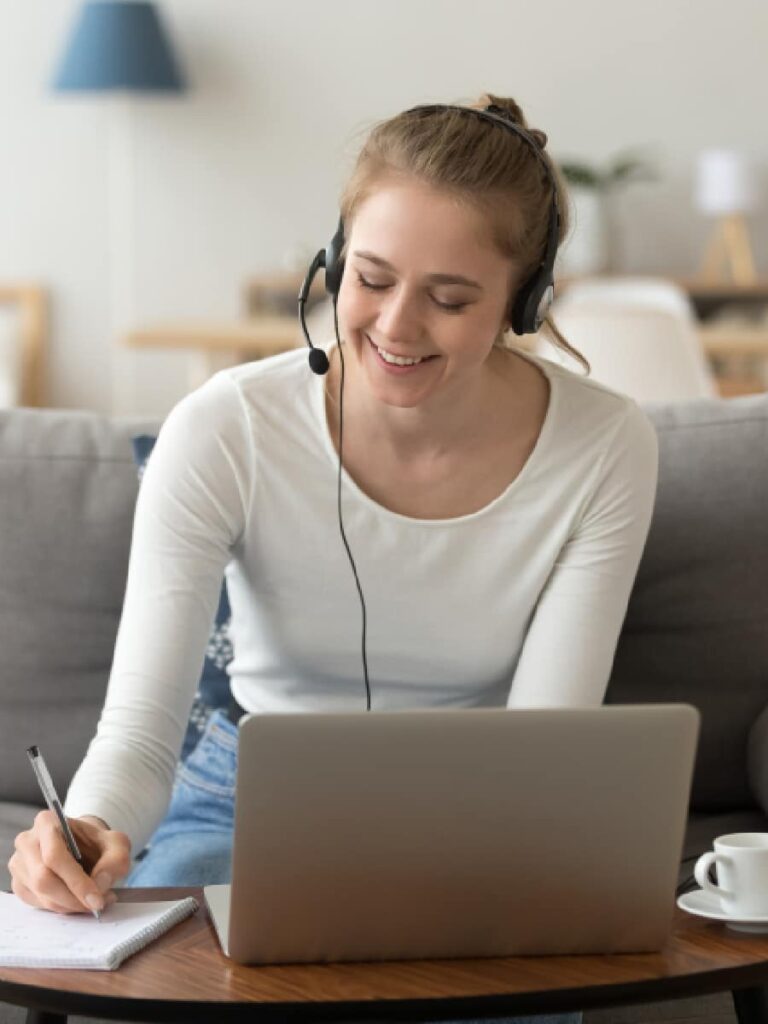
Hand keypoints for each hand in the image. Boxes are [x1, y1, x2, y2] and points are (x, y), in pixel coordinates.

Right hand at [8, 812, 131, 914]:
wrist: (83, 847)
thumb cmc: (97, 843)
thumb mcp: (117, 844)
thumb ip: (115, 860)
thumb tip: (100, 884)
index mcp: (47, 822)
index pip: (55, 856)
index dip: (76, 882)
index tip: (96, 900)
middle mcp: (27, 841)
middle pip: (44, 879)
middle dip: (73, 898)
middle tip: (97, 904)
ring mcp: (19, 864)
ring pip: (41, 895)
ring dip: (69, 905)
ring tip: (92, 901)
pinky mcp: (19, 884)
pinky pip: (37, 904)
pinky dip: (60, 908)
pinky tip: (77, 901)